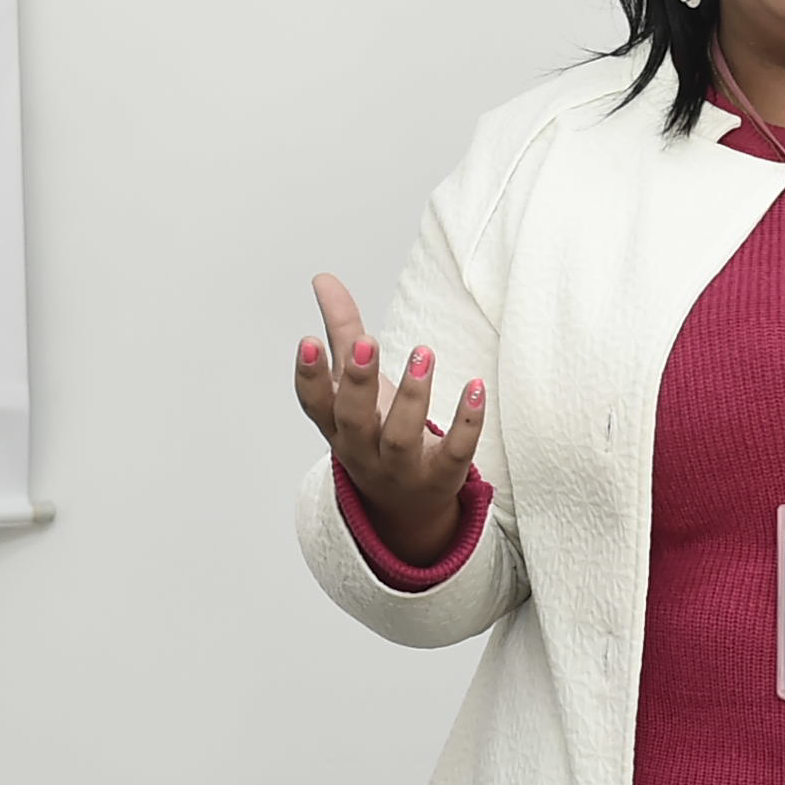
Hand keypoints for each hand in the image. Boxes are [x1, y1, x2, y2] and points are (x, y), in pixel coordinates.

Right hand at [292, 271, 485, 563]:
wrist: (405, 506)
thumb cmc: (376, 431)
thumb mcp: (356, 386)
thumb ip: (343, 331)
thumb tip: (323, 278)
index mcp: (337, 426)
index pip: (315, 404)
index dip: (309, 376)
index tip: (308, 340)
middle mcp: (363, 450)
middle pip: (354, 420)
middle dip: (358, 384)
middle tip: (366, 344)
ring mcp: (402, 469)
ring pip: (401, 438)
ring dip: (413, 397)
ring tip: (425, 353)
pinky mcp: (442, 477)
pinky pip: (455, 453)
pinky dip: (466, 422)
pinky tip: (475, 386)